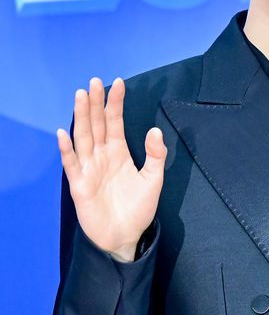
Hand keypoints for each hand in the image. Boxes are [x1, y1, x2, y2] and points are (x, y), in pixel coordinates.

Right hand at [57, 77, 166, 261]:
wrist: (126, 237)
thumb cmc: (139, 208)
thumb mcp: (154, 179)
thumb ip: (156, 154)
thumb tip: (155, 129)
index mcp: (118, 151)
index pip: (115, 121)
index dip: (115, 102)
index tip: (118, 82)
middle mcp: (102, 155)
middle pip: (97, 124)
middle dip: (95, 103)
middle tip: (94, 81)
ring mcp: (89, 168)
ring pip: (84, 137)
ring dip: (81, 116)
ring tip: (80, 95)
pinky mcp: (80, 185)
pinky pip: (72, 164)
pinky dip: (67, 149)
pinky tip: (63, 132)